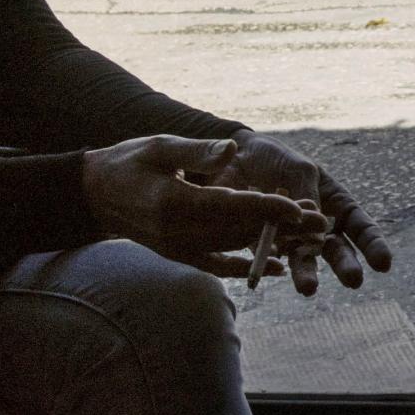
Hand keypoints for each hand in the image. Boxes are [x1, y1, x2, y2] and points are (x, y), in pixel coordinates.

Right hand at [81, 136, 326, 278]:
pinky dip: (245, 266)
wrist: (94, 195)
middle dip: (281, 226)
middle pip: (237, 230)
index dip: (266, 208)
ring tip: (308, 232)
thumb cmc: (130, 162)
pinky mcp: (176, 255)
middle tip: (319, 219)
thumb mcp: (161, 146)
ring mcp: (176, 247)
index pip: (229, 207)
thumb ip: (197, 150)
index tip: (299, 209)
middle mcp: (176, 232)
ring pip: (232, 247)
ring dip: (271, 241)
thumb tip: (233, 150)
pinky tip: (276, 268)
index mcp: (173, 203)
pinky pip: (215, 264)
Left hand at [207, 131, 392, 296]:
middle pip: (336, 249)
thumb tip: (317, 228)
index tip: (384, 265)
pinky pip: (267, 256)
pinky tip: (274, 270)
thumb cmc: (277, 158)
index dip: (373, 245)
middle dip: (345, 265)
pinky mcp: (258, 243)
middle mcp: (316, 225)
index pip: (361, 227)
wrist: (236, 157)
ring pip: (303, 258)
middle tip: (354, 281)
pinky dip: (271, 263)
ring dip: (306, 274)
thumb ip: (308, 196)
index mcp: (335, 203)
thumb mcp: (300, 169)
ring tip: (308, 289)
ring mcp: (288, 236)